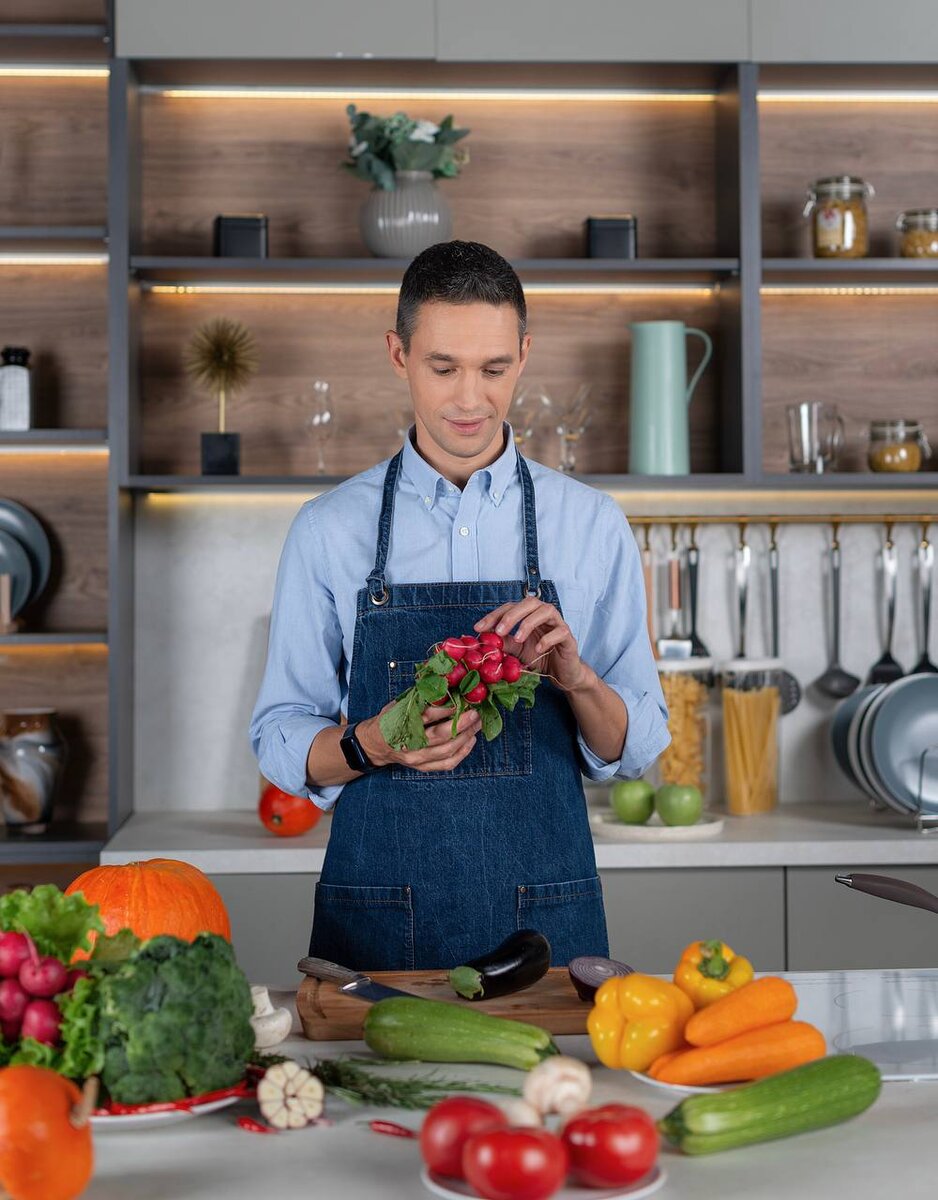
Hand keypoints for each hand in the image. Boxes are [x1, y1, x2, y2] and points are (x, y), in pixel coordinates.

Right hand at [357, 702, 480, 773]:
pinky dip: (462, 753)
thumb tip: (444, 684)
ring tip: (476, 724)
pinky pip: (447, 764)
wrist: (375, 744)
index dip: (447, 709)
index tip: (461, 700)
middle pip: (441, 736)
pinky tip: (470, 740)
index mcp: (402, 724)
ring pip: (447, 751)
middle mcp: (410, 744)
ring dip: (466, 737)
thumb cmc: (389, 721)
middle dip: (462, 724)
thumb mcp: (398, 704)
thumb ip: (418, 698)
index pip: (428, 716)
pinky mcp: (423, 767)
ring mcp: (417, 758)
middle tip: (474, 713)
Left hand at [474, 598, 591, 692]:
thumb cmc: (539, 657)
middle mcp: (544, 614)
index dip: (494, 616)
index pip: (510, 607)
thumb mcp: (516, 650)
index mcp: (529, 614)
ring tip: (518, 639)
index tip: (479, 628)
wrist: (561, 674)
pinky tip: (538, 649)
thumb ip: (502, 642)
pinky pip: (560, 631)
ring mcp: (558, 623)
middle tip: (499, 631)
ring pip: (546, 611)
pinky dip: (547, 639)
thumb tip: (481, 639)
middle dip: (512, 615)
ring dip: (529, 623)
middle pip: (529, 602)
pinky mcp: (568, 637)